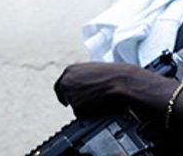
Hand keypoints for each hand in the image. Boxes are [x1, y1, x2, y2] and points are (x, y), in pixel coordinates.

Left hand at [53, 62, 171, 116]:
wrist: (123, 81)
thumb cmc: (115, 74)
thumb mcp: (95, 69)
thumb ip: (83, 76)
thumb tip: (79, 87)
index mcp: (70, 70)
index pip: (60, 85)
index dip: (64, 93)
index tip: (66, 99)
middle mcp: (67, 81)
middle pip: (64, 95)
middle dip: (73, 99)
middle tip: (85, 101)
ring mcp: (70, 94)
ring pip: (74, 105)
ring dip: (84, 105)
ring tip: (100, 99)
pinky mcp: (77, 106)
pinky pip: (81, 114)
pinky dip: (89, 112)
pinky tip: (100, 104)